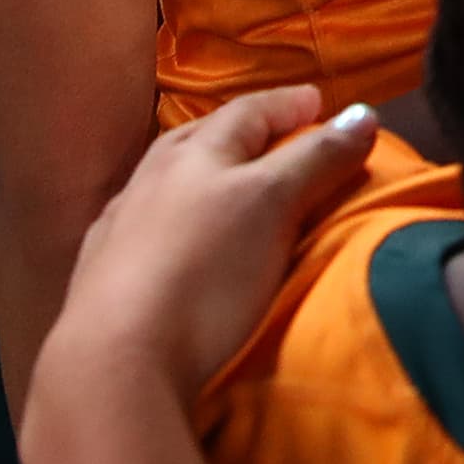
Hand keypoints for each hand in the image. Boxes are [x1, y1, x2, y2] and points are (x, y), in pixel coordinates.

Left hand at [48, 89, 379, 406]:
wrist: (115, 362)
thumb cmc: (205, 272)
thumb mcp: (273, 205)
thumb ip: (316, 157)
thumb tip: (362, 111)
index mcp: (194, 154)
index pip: (248, 112)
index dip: (287, 104)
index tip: (319, 102)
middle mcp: (150, 179)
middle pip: (201, 139)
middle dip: (240, 131)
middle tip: (276, 133)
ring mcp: (119, 227)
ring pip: (165, 181)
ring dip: (200, 174)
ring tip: (226, 183)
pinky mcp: (100, 275)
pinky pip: (141, 225)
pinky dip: (169, 218)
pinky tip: (170, 236)